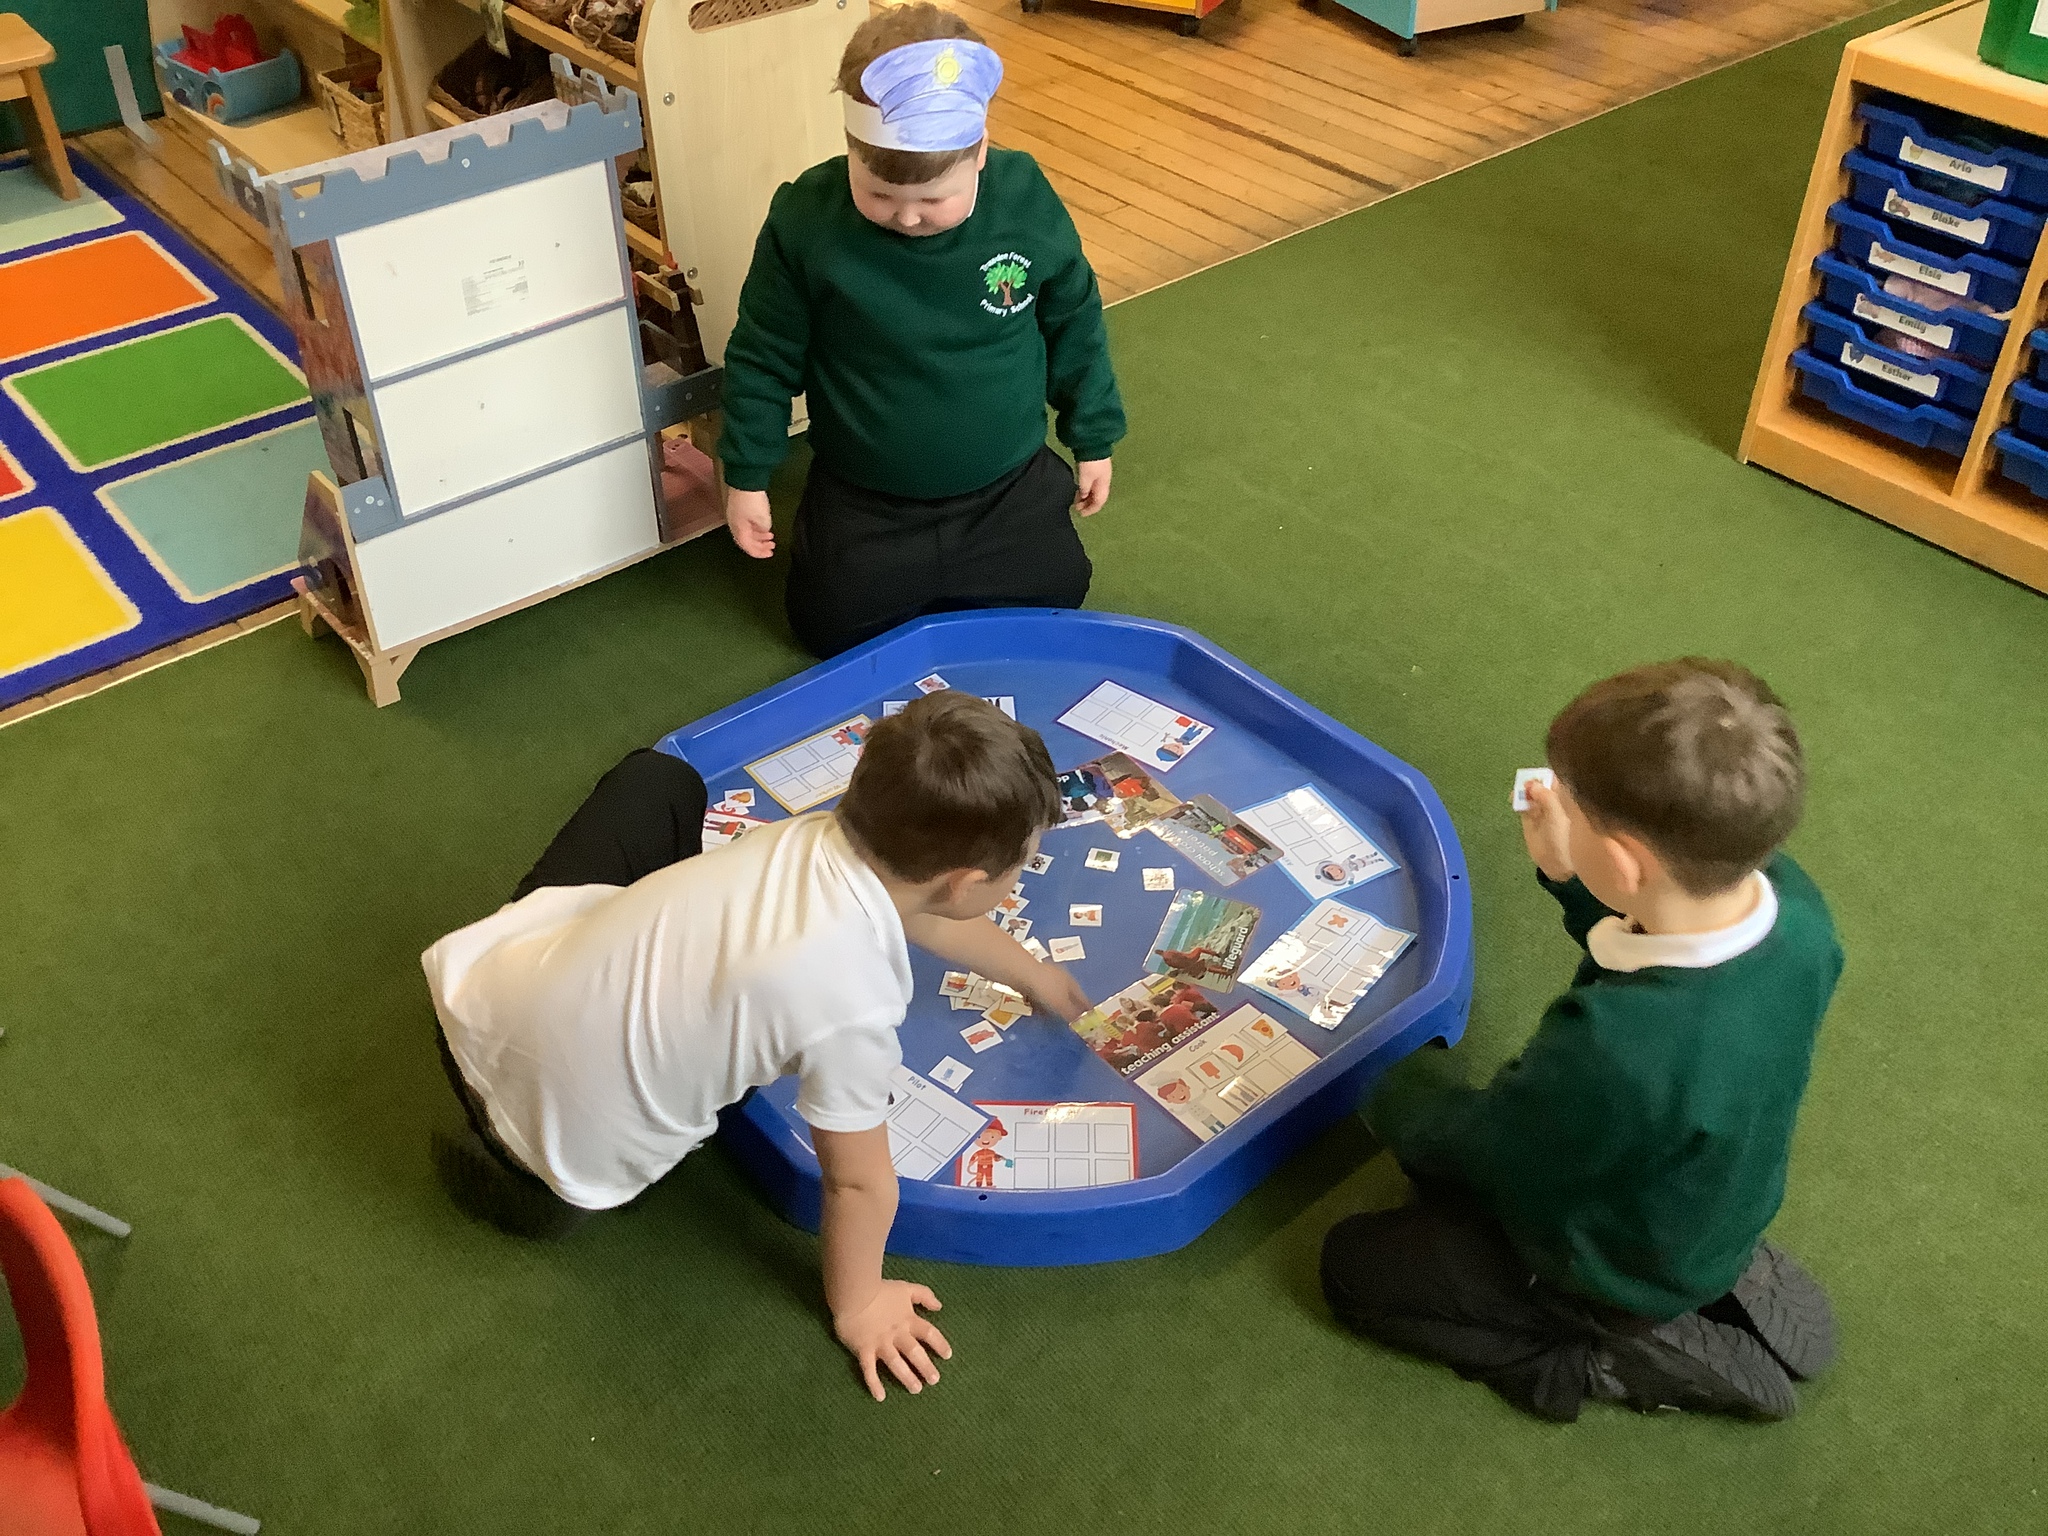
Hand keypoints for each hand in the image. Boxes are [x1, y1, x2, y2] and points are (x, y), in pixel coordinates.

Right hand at [725, 487, 774, 557]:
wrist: (745, 480)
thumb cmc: (752, 500)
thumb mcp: (763, 519)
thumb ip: (764, 529)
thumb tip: (764, 530)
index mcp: (738, 529)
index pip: (747, 547)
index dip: (759, 553)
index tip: (769, 554)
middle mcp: (735, 524)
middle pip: (747, 541)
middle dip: (760, 545)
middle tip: (771, 547)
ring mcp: (736, 516)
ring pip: (748, 532)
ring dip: (759, 536)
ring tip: (771, 537)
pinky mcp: (740, 508)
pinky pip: (748, 524)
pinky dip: (757, 528)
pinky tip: (765, 526)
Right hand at [833, 1280, 951, 1400]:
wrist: (853, 1292)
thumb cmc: (880, 1290)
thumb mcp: (906, 1288)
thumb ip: (924, 1295)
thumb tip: (940, 1306)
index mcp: (908, 1320)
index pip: (929, 1334)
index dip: (940, 1344)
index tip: (947, 1356)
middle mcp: (897, 1334)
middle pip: (915, 1353)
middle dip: (925, 1367)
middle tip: (934, 1380)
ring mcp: (880, 1344)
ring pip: (896, 1364)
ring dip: (907, 1377)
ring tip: (916, 1389)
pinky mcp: (864, 1350)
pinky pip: (869, 1371)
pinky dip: (874, 1384)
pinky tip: (881, 1397)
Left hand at [1024, 960, 1091, 1022]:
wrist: (1021, 973)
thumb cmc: (1046, 988)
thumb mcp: (1061, 1004)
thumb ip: (1071, 1014)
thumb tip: (1080, 1021)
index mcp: (1071, 982)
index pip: (1082, 997)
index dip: (1086, 1008)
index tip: (1090, 1016)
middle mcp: (1060, 979)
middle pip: (1067, 997)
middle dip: (1067, 1009)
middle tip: (1068, 1021)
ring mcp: (1045, 979)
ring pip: (1052, 997)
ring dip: (1051, 1008)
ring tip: (1049, 1018)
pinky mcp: (1032, 982)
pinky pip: (1039, 996)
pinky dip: (1039, 1004)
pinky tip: (1035, 1010)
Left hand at [1074, 458, 1111, 515]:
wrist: (1094, 444)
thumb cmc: (1090, 463)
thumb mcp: (1085, 479)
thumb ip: (1084, 490)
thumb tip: (1083, 496)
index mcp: (1104, 485)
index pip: (1099, 503)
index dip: (1090, 510)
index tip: (1081, 514)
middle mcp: (1104, 481)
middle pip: (1097, 498)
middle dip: (1088, 504)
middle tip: (1077, 507)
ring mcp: (1101, 475)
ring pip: (1095, 491)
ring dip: (1086, 497)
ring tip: (1077, 499)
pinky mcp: (1097, 469)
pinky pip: (1093, 484)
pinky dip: (1086, 490)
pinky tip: (1080, 489)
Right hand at [1518, 778, 1573, 882]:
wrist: (1557, 862)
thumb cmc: (1564, 838)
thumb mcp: (1557, 815)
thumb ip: (1545, 797)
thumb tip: (1531, 784)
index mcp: (1568, 797)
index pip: (1557, 778)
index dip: (1546, 775)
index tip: (1538, 776)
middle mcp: (1555, 800)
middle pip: (1542, 783)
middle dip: (1533, 781)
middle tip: (1526, 784)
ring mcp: (1542, 809)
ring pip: (1531, 792)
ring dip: (1523, 790)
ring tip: (1519, 793)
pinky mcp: (1530, 818)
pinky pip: (1522, 803)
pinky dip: (1517, 798)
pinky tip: (1514, 798)